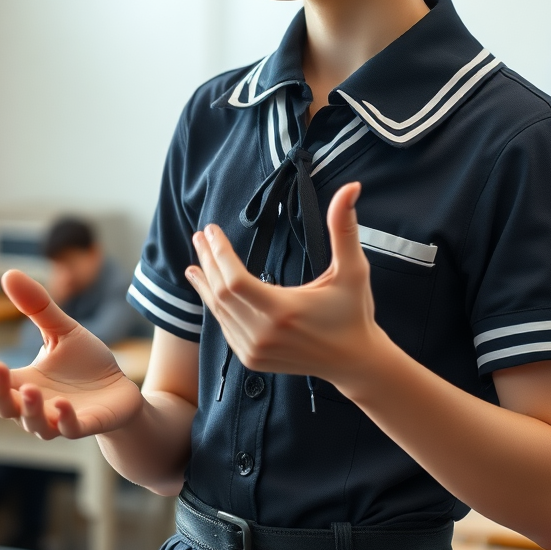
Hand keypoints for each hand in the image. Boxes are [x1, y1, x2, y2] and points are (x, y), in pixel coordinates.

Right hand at [0, 269, 142, 438]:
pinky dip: (64, 419)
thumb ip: (37, 307)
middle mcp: (30, 404)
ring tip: (30, 388)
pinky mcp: (84, 424)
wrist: (120, 392)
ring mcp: (56, 418)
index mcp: (18, 380)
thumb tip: (7, 273)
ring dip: (28, 407)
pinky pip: (68, 429)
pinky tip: (62, 404)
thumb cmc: (85, 365)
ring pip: (31, 422)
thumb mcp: (61, 331)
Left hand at [187, 181, 383, 387]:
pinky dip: (215, 306)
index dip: (219, 253)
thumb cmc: (354, 312)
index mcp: (282, 310)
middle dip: (208, 260)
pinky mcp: (252, 359)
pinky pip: (225, 328)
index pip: (234, 279)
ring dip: (206, 283)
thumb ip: (344, 228)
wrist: (354, 361)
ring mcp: (254, 350)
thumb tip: (351, 187)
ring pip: (218, 311)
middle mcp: (262, 334)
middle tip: (200, 236)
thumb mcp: (353, 269)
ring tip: (196, 261)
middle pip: (220, 292)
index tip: (211, 230)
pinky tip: (209, 290)